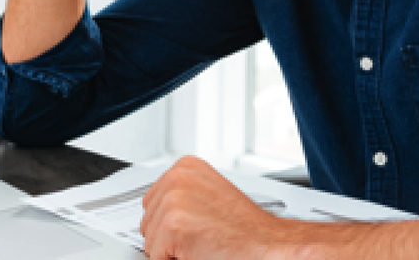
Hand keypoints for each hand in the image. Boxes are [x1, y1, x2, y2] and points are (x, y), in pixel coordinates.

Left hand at [140, 156, 301, 259]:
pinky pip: (156, 256)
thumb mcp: (211, 197)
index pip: (153, 203)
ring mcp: (174, 200)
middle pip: (148, 221)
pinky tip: (201, 251)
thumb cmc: (247, 230)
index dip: (171, 223)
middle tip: (202, 237)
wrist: (269, 246)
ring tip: (203, 243)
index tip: (193, 226)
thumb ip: (183, 198)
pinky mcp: (174, 225)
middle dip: (169, 236)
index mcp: (186, 167)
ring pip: (150, 241)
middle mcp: (178, 178)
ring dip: (173, 249)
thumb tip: (158, 213)